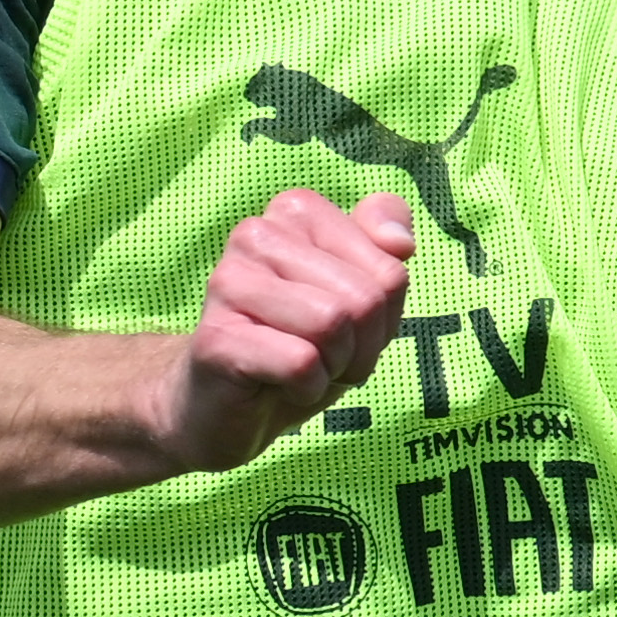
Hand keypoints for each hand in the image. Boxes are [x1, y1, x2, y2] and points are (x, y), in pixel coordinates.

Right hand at [155, 189, 414, 475]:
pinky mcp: (215, 337)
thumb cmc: (299, 343)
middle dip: (362, 346)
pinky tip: (278, 385)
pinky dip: (307, 388)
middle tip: (327, 358)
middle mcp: (256, 233)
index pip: (391, 270)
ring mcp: (228, 282)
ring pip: (333, 324)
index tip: (349, 327)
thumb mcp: (361, 295)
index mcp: (296, 210)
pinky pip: (301, 363)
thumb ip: (387, 247)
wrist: (222, 406)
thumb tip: (401, 242)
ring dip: (335, 367)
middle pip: (365, 299)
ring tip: (303, 370)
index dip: (384, 316)